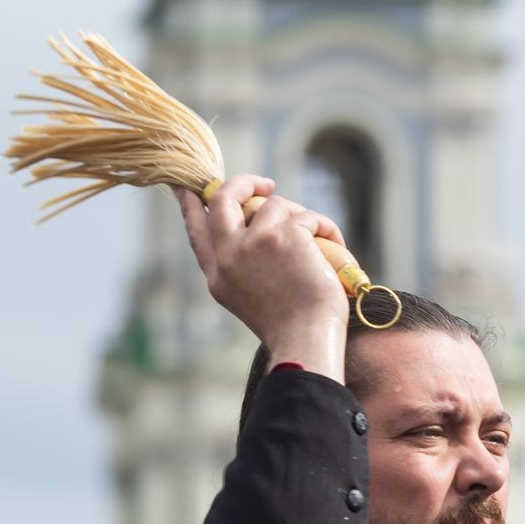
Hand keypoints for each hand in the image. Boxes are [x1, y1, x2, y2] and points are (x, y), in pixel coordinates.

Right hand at [174, 174, 349, 375]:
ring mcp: (255, 242)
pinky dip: (326, 228)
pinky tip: (336, 248)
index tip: (188, 189)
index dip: (192, 206)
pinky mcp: (286, 236)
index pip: (197, 231)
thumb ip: (244, 268)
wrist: (306, 340)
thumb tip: (255, 231)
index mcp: (218, 275)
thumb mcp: (250, 299)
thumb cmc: (290, 327)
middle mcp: (229, 255)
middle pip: (224, 200)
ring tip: (320, 241)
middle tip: (265, 183)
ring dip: (300, 216)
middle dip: (243, 183)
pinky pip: (308, 216)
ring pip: (276, 204)